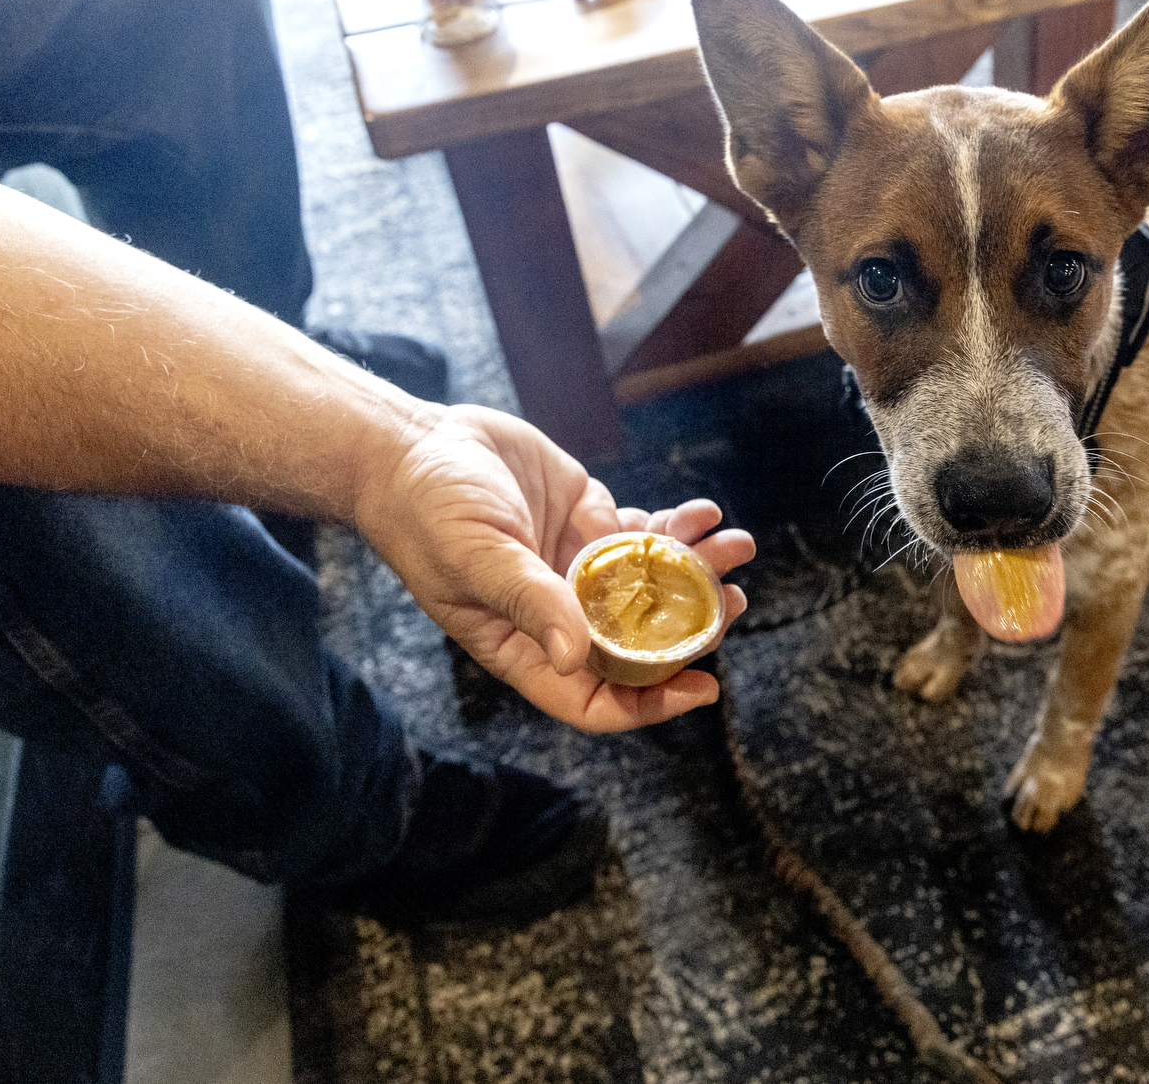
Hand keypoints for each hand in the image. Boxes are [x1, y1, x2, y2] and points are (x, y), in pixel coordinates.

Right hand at [350, 405, 752, 732]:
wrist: (411, 445)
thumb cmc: (425, 510)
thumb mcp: (475, 558)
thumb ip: (528, 602)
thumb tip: (574, 659)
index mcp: (526, 645)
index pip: (595, 697)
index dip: (650, 702)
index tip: (703, 686)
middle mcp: (559, 614)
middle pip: (639, 643)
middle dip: (692, 627)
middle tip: (735, 602)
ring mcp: (576, 567)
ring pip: (652, 586)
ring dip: (698, 571)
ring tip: (737, 545)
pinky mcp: (588, 520)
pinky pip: (645, 535)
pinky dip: (678, 526)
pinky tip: (704, 511)